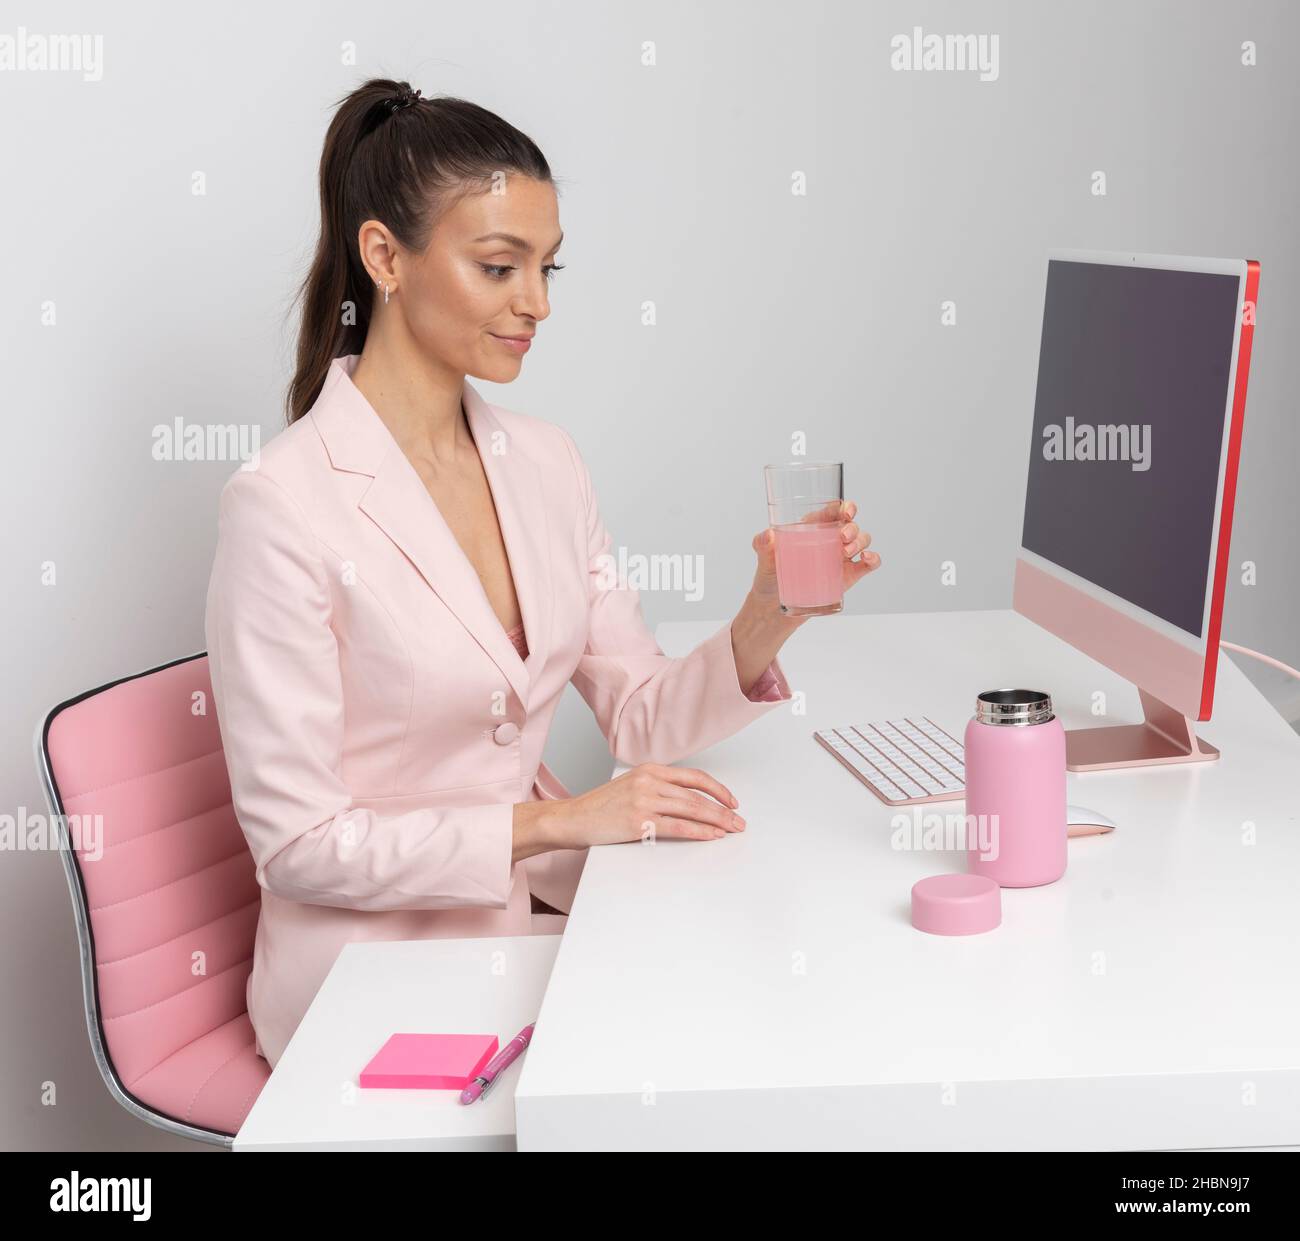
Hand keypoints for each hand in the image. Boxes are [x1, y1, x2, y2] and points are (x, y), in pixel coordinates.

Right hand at [533, 764, 746, 848]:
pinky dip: (699, 832)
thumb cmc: (600, 807)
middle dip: (723, 810)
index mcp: (649, 769)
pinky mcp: (639, 822)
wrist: (572, 818)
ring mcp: (644, 800)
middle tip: (739, 821)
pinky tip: (712, 836)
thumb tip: (689, 802)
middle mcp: (649, 781)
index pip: (693, 776)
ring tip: (731, 830)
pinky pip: (678, 827)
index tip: (731, 801)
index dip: (717, 789)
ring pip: (692, 810)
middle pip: (697, 795)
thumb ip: (657, 788)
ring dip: (717, 821)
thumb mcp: (630, 786)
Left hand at [748, 498, 880, 622]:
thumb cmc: (770, 576)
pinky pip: (867, 564)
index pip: (833, 511)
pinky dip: (873, 558)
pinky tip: (867, 559)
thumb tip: (768, 535)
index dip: (845, 507)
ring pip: (862, 540)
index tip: (846, 511)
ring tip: (847, 552)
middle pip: (851, 524)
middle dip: (852, 527)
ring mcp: (840, 558)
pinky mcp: (848, 576)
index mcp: (813, 528)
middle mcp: (830, 540)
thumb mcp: (764, 557)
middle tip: (842, 537)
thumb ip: (761, 543)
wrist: (774, 608)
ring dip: (861, 541)